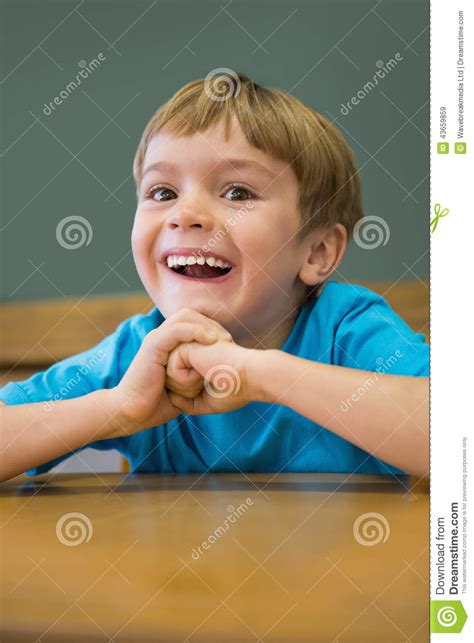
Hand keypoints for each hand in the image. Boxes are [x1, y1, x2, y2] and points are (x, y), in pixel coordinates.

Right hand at [109, 309, 231, 434]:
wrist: (132, 414)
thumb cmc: (157, 404)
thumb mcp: (184, 388)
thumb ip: (196, 377)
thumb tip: (217, 377)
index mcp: (167, 344)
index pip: (192, 321)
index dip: (212, 327)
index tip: (228, 343)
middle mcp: (161, 337)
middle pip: (190, 315)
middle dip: (212, 324)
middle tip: (228, 340)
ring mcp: (156, 340)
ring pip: (184, 317)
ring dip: (206, 325)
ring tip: (221, 340)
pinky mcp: (153, 346)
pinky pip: (177, 330)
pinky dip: (195, 331)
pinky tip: (210, 340)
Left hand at [165, 340, 263, 414]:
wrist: (248, 378)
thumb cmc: (234, 390)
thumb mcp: (206, 401)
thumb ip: (187, 401)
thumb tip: (171, 398)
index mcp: (197, 362)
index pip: (177, 386)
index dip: (191, 395)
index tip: (214, 386)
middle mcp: (190, 352)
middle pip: (169, 382)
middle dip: (187, 391)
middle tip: (211, 380)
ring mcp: (187, 346)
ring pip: (168, 377)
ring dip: (187, 386)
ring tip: (207, 375)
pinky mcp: (185, 344)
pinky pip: (172, 371)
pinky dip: (187, 379)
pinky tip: (203, 370)